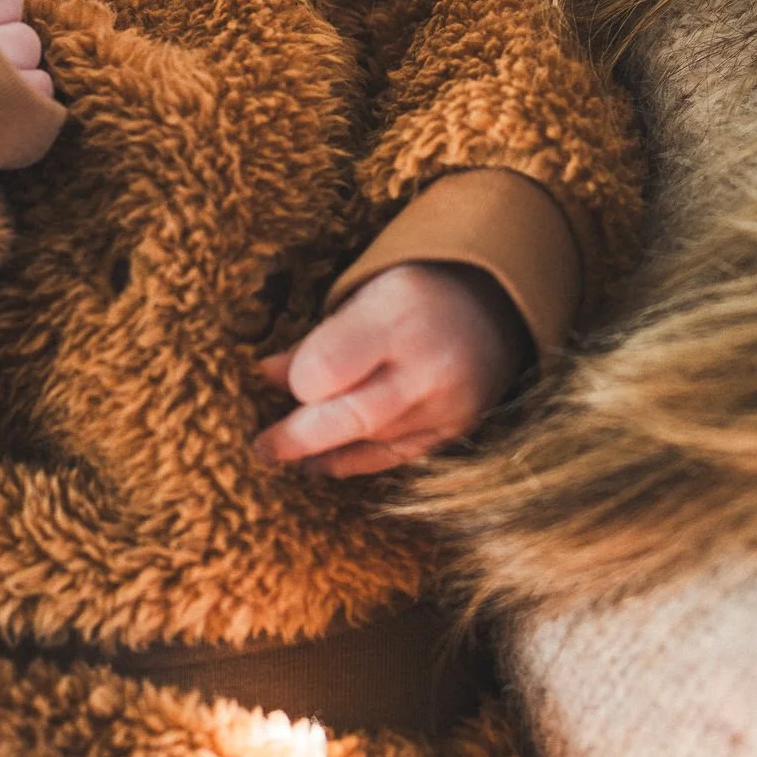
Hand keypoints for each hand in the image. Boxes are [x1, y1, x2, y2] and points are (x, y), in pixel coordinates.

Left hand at [252, 262, 526, 477]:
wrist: (496, 305)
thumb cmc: (416, 293)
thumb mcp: (365, 293)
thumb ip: (320, 338)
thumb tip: (266, 377)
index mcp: (400, 312)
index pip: (327, 369)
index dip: (294, 380)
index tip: (268, 376)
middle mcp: (429, 366)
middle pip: (348, 417)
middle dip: (295, 437)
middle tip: (261, 446)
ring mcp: (448, 407)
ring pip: (368, 443)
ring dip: (319, 451)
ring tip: (284, 451)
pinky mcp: (456, 433)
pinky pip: (394, 460)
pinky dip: (353, 462)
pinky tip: (322, 464)